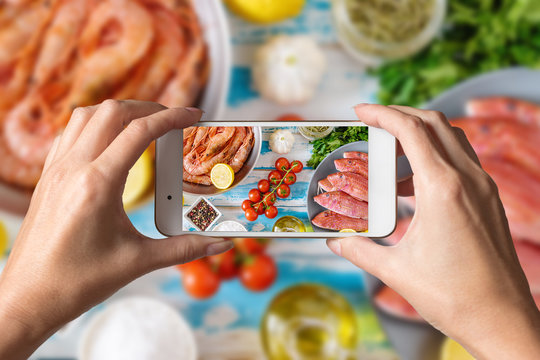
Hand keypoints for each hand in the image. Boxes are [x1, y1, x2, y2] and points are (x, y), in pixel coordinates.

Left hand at [0, 100, 232, 359]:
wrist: (28, 299)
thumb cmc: (77, 282)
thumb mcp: (138, 262)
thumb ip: (185, 249)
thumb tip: (220, 244)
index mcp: (97, 185)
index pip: (139, 131)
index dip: (172, 117)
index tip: (193, 114)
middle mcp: (73, 169)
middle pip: (112, 112)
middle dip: (147, 108)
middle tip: (172, 119)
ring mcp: (56, 171)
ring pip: (86, 116)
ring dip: (118, 113)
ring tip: (143, 125)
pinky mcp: (47, 178)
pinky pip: (70, 134)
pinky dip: (94, 126)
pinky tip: (109, 144)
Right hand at [327, 104, 539, 358]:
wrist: (501, 320)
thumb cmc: (453, 296)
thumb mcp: (396, 271)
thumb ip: (359, 250)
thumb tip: (334, 241)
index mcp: (443, 189)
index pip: (412, 130)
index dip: (382, 113)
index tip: (359, 111)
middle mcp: (468, 179)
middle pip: (434, 123)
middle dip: (400, 115)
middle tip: (371, 122)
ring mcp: (482, 188)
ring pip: (451, 138)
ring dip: (420, 133)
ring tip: (388, 151)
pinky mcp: (488, 199)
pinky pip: (460, 161)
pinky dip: (434, 157)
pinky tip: (411, 184)